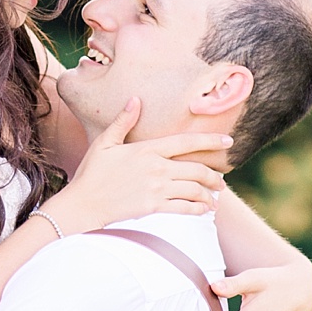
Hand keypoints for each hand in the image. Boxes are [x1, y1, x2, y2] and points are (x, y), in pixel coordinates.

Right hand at [49, 97, 230, 233]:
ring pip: (194, 190)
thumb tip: (135, 100)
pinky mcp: (153, 207)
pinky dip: (198, 209)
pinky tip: (203, 210)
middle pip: (196, 169)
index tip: (228, 141)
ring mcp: (156, 188)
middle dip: (214, 176)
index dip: (210, 140)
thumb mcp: (105, 142)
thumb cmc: (92, 172)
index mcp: (147, 149)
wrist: (83, 203)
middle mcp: (156, 168)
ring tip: (214, 198)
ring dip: (209, 194)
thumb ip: (123, 121)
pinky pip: (184, 208)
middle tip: (222, 182)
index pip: (185, 142)